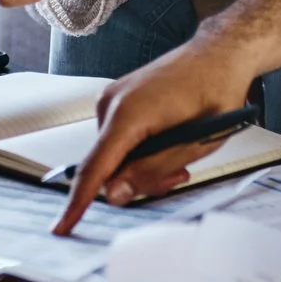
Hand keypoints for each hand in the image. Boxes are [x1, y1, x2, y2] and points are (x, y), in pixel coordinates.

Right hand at [52, 43, 250, 233]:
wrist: (219, 53)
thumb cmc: (215, 90)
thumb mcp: (194, 143)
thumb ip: (152, 170)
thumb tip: (114, 194)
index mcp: (128, 113)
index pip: (95, 167)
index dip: (78, 203)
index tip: (61, 228)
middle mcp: (111, 103)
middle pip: (108, 166)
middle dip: (140, 180)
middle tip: (179, 174)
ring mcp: (113, 98)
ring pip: (115, 155)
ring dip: (144, 164)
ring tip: (180, 153)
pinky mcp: (118, 99)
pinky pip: (120, 138)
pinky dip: (141, 149)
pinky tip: (168, 141)